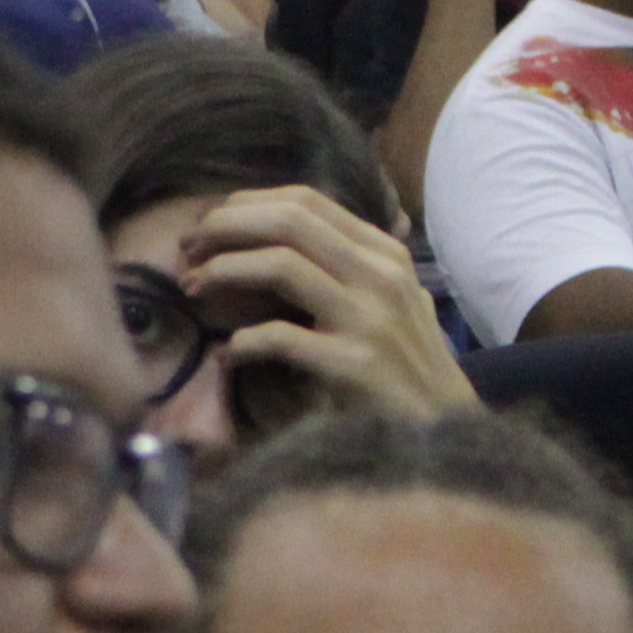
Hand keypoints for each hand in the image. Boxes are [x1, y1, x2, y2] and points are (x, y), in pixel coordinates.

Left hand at [174, 184, 478, 424]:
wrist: (445, 430)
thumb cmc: (404, 370)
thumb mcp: (387, 303)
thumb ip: (344, 267)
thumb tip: (272, 243)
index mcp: (383, 253)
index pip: (306, 202)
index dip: (247, 205)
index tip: (209, 226)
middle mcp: (379, 274)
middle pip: (288, 220)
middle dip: (226, 227)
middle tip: (187, 249)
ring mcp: (369, 318)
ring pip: (281, 265)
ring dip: (223, 271)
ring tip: (193, 288)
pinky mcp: (354, 365)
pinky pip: (280, 338)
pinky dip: (242, 344)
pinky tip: (227, 356)